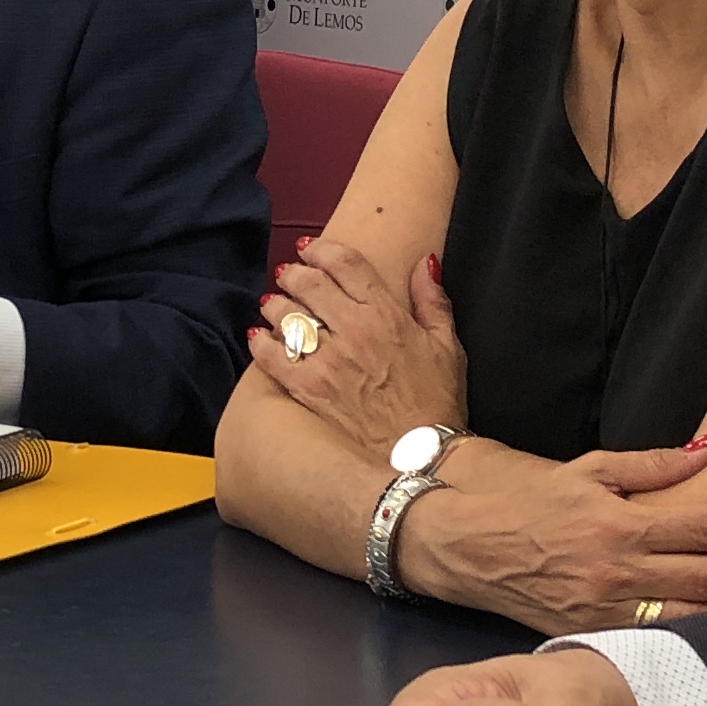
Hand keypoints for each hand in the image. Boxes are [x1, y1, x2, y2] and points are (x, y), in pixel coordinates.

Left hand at [248, 234, 465, 457]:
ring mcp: (328, 360)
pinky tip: (257, 337)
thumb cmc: (437, 403)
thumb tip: (425, 263)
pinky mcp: (309, 390)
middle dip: (294, 272)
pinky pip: (271, 357)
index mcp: (386, 315)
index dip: (323, 250)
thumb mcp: (449, 346)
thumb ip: (433, 301)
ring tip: (273, 304)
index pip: (346, 264)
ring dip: (276, 304)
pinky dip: (259, 343)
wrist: (422, 456)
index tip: (310, 248)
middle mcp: (354, 331)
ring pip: (286, 315)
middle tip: (288, 273)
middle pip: (310, 284)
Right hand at [396, 433, 706, 632]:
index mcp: (620, 525)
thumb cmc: (530, 504)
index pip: (706, 526)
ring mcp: (607, 611)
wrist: (468, 549)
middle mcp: (618, 572)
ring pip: (692, 615)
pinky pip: (659, 637)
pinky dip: (700, 633)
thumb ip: (653, 465)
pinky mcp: (595, 635)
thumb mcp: (588, 470)